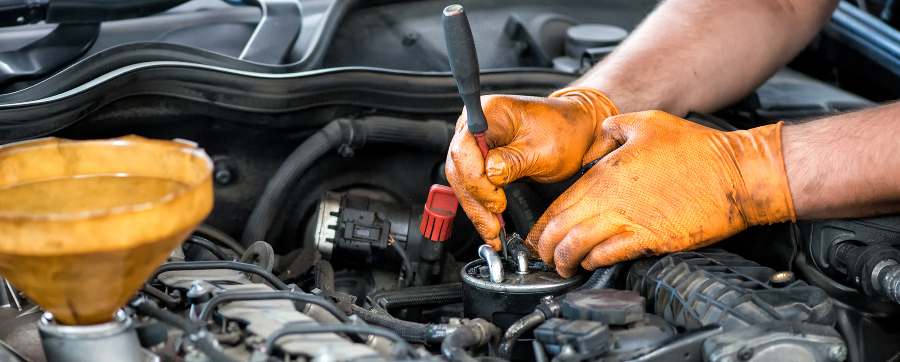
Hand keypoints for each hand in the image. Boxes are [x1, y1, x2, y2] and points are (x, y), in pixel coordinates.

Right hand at [445, 88, 618, 248]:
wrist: (575, 130)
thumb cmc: (564, 132)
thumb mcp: (544, 150)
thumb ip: (514, 161)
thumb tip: (490, 175)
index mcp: (489, 112)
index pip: (465, 149)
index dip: (477, 180)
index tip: (497, 201)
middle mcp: (475, 125)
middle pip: (459, 168)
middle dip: (476, 201)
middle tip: (493, 226)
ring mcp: (475, 142)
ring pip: (462, 181)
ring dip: (476, 208)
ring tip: (492, 232)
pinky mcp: (480, 159)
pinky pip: (472, 185)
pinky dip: (481, 205)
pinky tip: (490, 223)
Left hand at [529, 111, 796, 276]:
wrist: (737, 174)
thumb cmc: (696, 149)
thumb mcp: (646, 122)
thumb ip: (611, 130)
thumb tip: (595, 140)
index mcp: (605, 173)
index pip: (558, 205)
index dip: (541, 226)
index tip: (535, 236)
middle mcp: (611, 199)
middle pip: (561, 230)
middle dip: (545, 248)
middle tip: (542, 257)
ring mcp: (631, 221)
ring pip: (579, 247)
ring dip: (565, 260)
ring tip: (563, 266)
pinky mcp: (652, 239)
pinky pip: (610, 255)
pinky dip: (594, 262)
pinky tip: (591, 262)